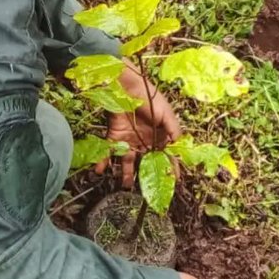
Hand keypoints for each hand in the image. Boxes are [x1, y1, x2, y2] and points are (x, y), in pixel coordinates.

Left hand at [96, 65, 180, 187]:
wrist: (127, 86)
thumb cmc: (150, 97)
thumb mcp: (166, 114)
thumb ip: (173, 131)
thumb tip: (178, 147)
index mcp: (159, 136)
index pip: (166, 156)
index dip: (170, 169)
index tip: (174, 182)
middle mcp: (145, 141)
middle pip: (146, 163)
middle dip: (146, 177)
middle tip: (145, 192)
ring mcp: (129, 139)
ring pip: (127, 161)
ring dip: (125, 174)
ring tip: (124, 187)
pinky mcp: (114, 136)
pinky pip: (109, 152)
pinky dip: (103, 161)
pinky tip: (99, 171)